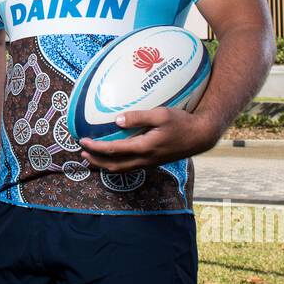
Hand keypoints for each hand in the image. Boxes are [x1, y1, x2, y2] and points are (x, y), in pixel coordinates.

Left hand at [78, 108, 217, 173]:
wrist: (200, 136)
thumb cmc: (181, 123)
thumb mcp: (161, 114)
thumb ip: (138, 117)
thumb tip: (117, 121)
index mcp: (144, 147)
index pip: (114, 150)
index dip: (96, 147)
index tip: (83, 141)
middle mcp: (145, 159)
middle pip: (114, 166)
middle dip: (96, 161)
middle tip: (82, 153)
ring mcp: (149, 163)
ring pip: (122, 169)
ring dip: (105, 164)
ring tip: (93, 158)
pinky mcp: (153, 162)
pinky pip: (130, 167)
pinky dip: (116, 163)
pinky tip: (113, 156)